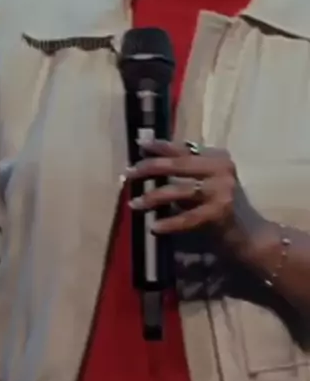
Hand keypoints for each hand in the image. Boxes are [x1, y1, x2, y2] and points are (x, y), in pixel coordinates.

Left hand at [126, 140, 267, 258]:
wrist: (251, 235)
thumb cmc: (223, 206)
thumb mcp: (208, 181)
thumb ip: (187, 170)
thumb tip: (150, 157)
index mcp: (218, 157)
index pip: (183, 147)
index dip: (160, 146)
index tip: (139, 144)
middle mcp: (222, 169)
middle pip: (178, 164)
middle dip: (150, 168)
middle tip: (129, 174)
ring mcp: (222, 191)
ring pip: (178, 191)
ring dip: (152, 197)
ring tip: (133, 203)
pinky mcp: (220, 214)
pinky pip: (187, 218)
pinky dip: (169, 222)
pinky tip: (154, 226)